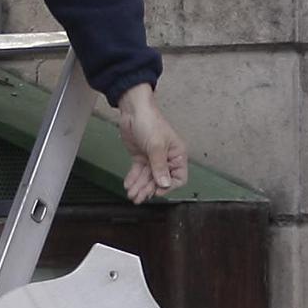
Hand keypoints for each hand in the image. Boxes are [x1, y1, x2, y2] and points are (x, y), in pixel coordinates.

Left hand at [118, 85, 187, 204]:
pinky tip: (129, 185)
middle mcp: (166, 158)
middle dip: (149, 189)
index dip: (168, 186)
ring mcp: (152, 158)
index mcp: (177, 154)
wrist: (133, 111)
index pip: (178, 177)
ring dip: (139, 186)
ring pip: (147, 177)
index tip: (157, 191)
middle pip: (159, 179)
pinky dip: (133, 179)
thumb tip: (164, 183)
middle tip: (139, 197)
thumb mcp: (156, 145)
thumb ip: (159, 166)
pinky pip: (138, 171)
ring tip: (132, 194)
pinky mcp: (141, 156)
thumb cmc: (150, 121)